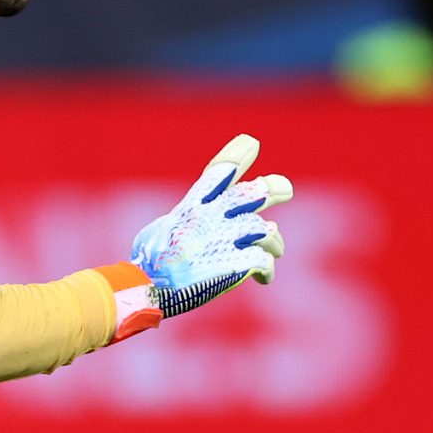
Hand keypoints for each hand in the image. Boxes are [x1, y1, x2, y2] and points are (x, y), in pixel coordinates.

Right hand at [108, 135, 291, 340]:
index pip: (219, 171)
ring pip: (266, 230)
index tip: (251, 143)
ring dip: (274, 241)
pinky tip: (264, 277)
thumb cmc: (149, 262)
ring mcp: (224, 240)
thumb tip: (202, 218)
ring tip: (276, 248)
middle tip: (285, 190)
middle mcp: (211, 217)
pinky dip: (267, 270)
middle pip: (253, 193)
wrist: (148, 288)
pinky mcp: (235, 265)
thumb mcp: (162, 228)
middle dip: (273, 188)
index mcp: (192, 206)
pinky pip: (264, 261)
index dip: (238, 154)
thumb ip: (187, 218)